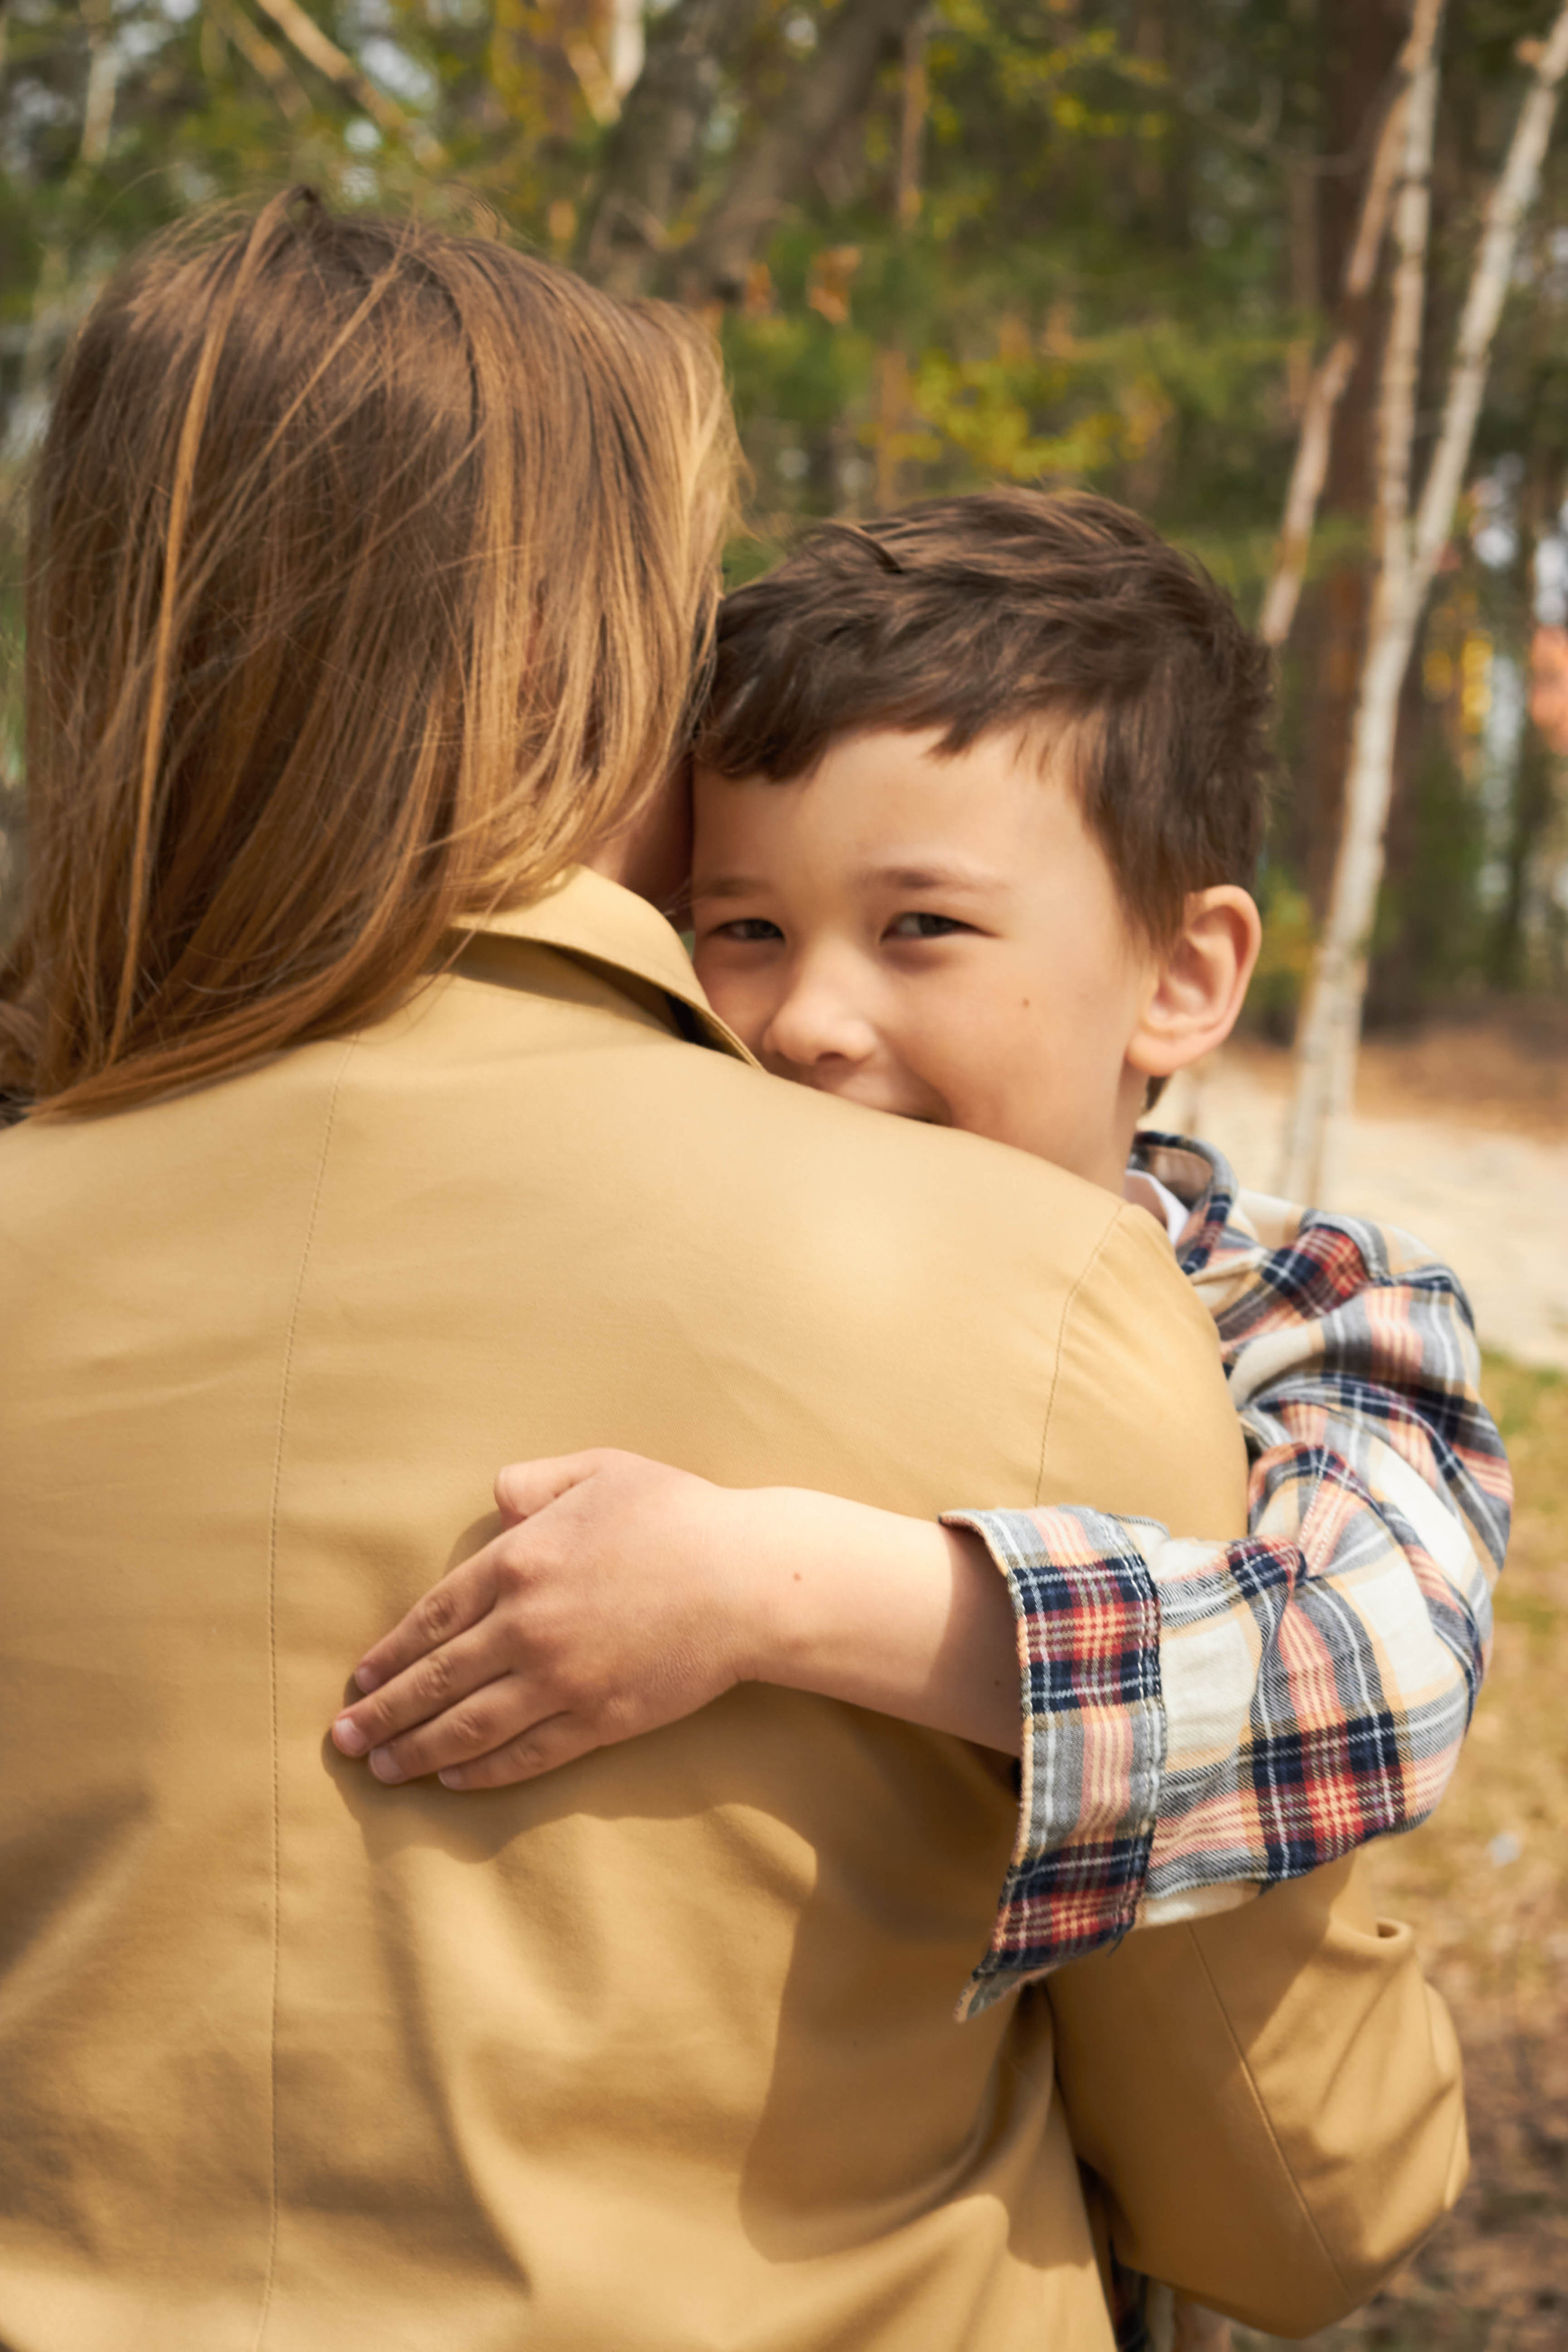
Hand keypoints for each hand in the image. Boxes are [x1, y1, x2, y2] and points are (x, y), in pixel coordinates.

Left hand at [329, 1450, 760, 1790]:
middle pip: (435, 1680)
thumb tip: (496, 1498)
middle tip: (343, 1740)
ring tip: (381, 1769)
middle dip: (383, 1714)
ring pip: (469, 1726)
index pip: (432, 1618)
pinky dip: (483, 1771)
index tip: (359, 1680)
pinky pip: (526, 1754)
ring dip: (417, 1751)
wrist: (750, 1580)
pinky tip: (453, 1778)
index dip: (390, 1654)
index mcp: (518, 1561)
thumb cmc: (678, 1515)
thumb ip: (536, 1482)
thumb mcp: (601, 1471)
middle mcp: (527, 1626)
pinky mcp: (599, 1719)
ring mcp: (561, 1679)